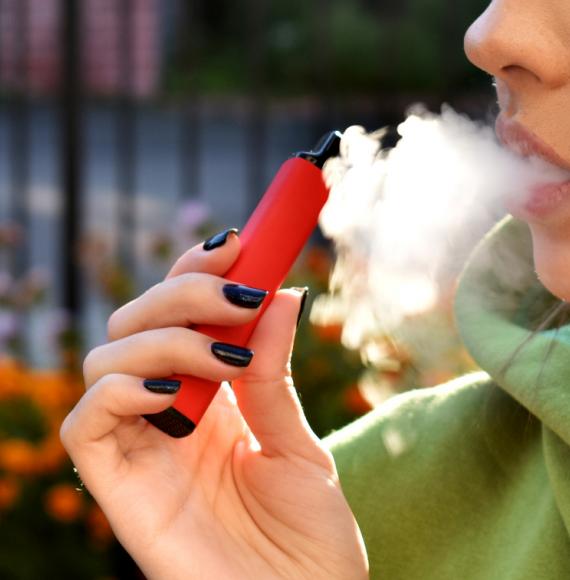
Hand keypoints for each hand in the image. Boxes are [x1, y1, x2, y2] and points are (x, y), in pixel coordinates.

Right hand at [60, 232, 367, 579]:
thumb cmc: (309, 540)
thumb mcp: (296, 441)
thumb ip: (275, 372)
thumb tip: (280, 294)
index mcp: (209, 399)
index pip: (179, 314)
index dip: (197, 272)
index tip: (238, 243)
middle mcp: (168, 414)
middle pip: (137, 321)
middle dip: (185, 293)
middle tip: (240, 295)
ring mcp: (140, 447)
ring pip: (106, 357)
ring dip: (165, 335)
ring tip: (227, 355)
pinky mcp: (118, 487)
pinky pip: (87, 422)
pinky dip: (122, 388)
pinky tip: (176, 390)